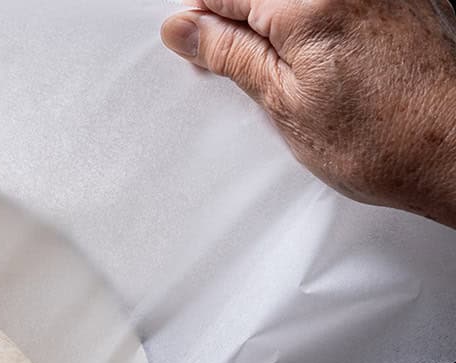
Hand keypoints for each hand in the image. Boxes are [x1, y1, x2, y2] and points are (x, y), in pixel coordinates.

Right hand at [161, 0, 455, 227]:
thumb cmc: (384, 140)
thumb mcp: (283, 102)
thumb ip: (230, 54)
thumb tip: (185, 29)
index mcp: (308, 0)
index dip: (202, 18)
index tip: (196, 42)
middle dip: (242, 21)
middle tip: (250, 67)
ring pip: (297, 1)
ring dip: (282, 26)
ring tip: (298, 70)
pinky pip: (338, 3)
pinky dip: (324, 24)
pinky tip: (334, 63)